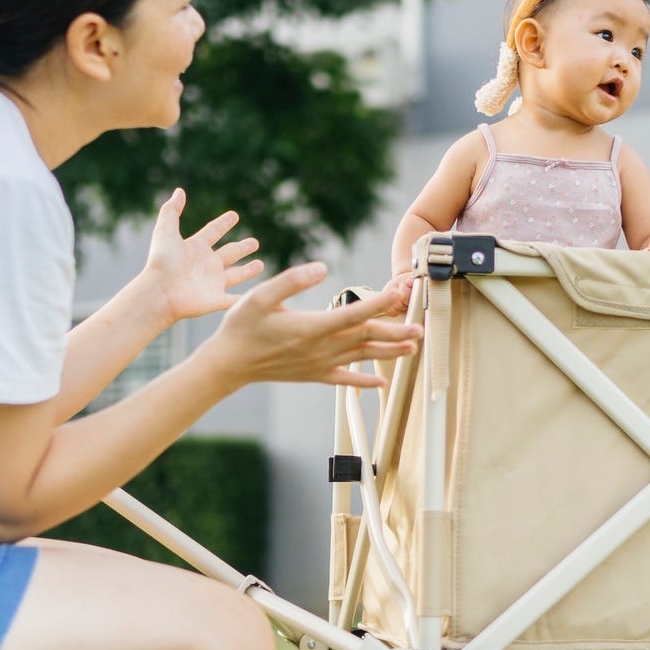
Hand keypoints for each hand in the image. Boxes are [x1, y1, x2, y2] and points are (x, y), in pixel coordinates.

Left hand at [140, 188, 262, 322]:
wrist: (159, 292)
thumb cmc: (161, 262)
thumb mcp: (165, 231)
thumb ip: (171, 211)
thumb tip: (179, 191)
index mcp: (195, 248)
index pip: (213, 232)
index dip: (224, 223)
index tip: (234, 215)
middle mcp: (206, 265)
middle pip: (230, 253)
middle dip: (243, 248)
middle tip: (255, 242)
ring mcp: (213, 283)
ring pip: (236, 275)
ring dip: (248, 271)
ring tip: (261, 264)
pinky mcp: (217, 300)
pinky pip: (235, 299)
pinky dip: (246, 299)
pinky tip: (257, 296)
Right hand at [200, 262, 422, 388]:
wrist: (230, 364)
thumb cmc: (242, 326)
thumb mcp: (261, 296)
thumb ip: (292, 279)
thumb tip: (321, 267)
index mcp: (311, 327)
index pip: (353, 314)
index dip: (378, 304)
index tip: (397, 294)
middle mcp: (321, 348)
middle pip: (365, 338)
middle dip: (395, 331)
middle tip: (420, 327)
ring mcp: (319, 364)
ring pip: (361, 357)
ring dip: (389, 352)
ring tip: (413, 347)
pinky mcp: (314, 375)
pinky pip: (346, 379)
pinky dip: (366, 380)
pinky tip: (383, 382)